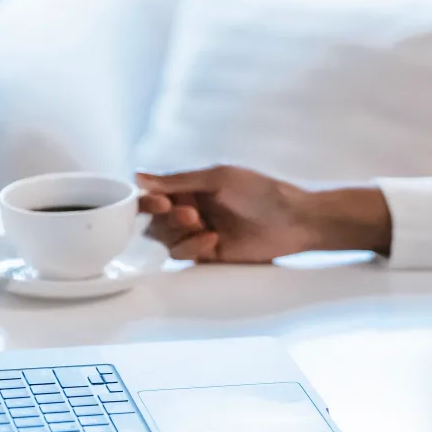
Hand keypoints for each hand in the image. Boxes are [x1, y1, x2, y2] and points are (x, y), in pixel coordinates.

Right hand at [138, 166, 391, 262]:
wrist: (293, 220)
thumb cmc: (261, 192)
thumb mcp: (219, 178)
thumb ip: (179, 180)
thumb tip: (138, 177)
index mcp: (192, 188)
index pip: (155, 196)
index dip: (148, 201)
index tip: (161, 202)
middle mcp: (191, 210)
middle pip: (155, 219)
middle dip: (167, 217)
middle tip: (190, 213)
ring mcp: (199, 233)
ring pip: (165, 238)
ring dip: (178, 232)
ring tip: (201, 223)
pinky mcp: (208, 254)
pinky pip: (183, 255)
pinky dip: (192, 247)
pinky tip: (212, 239)